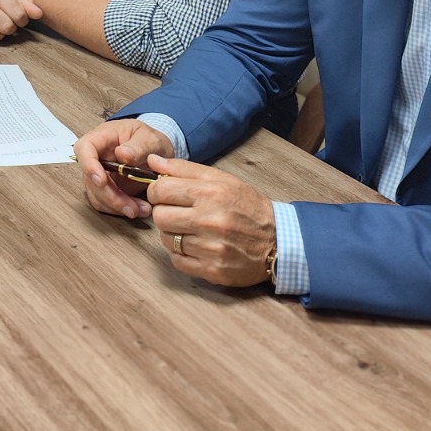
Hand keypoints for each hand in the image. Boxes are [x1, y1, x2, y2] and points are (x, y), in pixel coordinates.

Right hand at [75, 119, 175, 219]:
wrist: (156, 152)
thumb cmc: (149, 139)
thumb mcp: (150, 138)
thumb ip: (138, 146)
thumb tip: (122, 154)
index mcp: (102, 138)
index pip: (84, 148)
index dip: (88, 165)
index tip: (102, 180)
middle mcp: (97, 157)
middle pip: (90, 178)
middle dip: (110, 196)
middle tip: (131, 207)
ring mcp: (100, 174)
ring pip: (97, 196)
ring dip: (117, 206)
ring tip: (141, 209)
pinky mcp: (107, 189)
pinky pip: (106, 203)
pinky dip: (121, 210)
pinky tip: (139, 208)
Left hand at [144, 156, 275, 286]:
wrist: (279, 241)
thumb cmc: (248, 207)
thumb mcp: (222, 179)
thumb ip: (184, 169)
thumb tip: (151, 161)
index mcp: (211, 193)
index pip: (161, 190)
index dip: (157, 191)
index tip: (164, 194)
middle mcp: (211, 220)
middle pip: (160, 216)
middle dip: (164, 213)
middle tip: (178, 213)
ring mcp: (212, 248)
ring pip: (166, 240)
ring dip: (173, 234)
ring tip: (190, 230)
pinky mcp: (213, 270)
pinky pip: (177, 261)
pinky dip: (181, 254)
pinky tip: (196, 246)